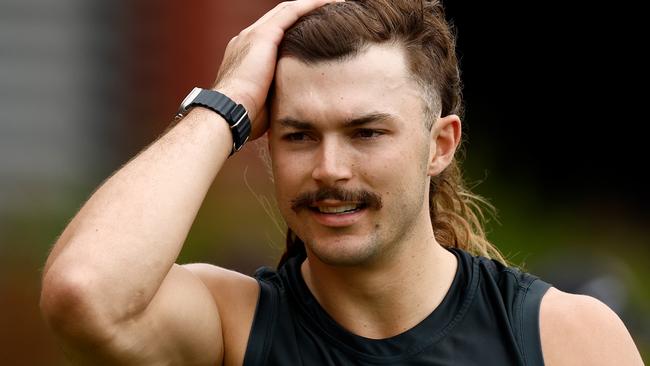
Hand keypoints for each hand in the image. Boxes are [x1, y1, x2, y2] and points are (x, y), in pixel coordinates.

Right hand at [212, 0, 341, 139]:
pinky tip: (330, 2)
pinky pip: (292, 11)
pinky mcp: (263, 36)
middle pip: (282, 18)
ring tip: (336, 3)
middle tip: (331, 11)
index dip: (296, 31)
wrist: (229, 114)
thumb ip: (278, 93)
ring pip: (288, 10)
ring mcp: (253, 35)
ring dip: (313, 4)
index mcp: (246, 55)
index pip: (275, 35)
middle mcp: (247, 39)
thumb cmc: (247, 118)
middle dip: (306, 13)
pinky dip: (312, 4)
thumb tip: (296, 104)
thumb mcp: (265, 102)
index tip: (317, 33)